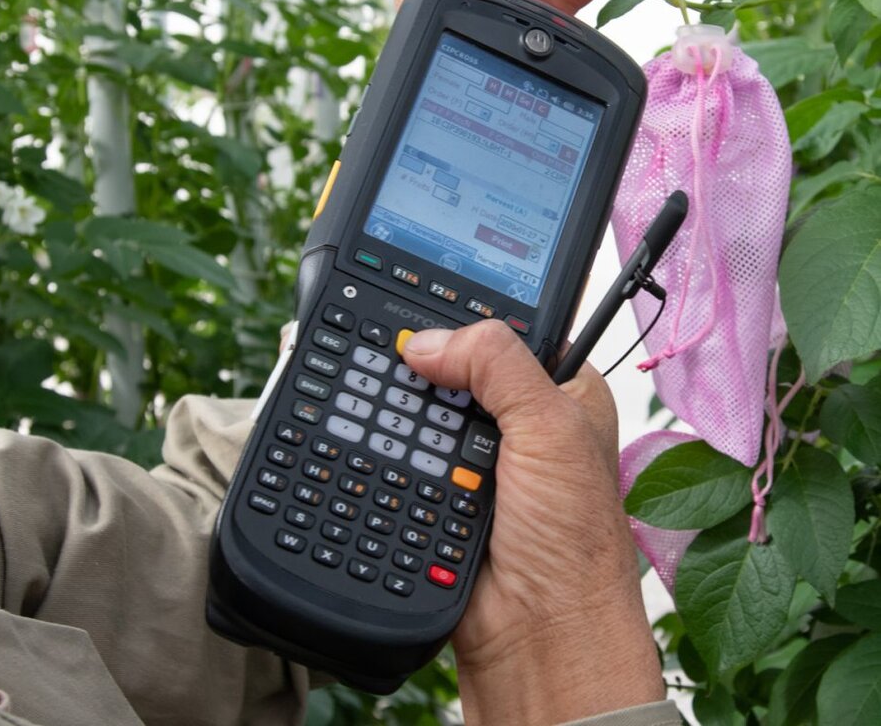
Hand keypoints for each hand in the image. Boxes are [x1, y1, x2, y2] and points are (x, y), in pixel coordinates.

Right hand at [401, 322, 664, 724]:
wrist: (537, 634)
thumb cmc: (573, 544)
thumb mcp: (551, 429)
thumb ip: (497, 365)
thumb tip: (427, 340)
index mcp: (560, 393)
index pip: (505, 331)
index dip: (464, 317)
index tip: (419, 304)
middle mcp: (518, 424)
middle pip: (452, 370)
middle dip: (419, 367)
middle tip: (384, 351)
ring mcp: (475, 461)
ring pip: (419, 414)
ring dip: (396, 414)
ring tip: (367, 391)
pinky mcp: (438, 495)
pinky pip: (399, 458)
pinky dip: (383, 454)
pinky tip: (366, 438)